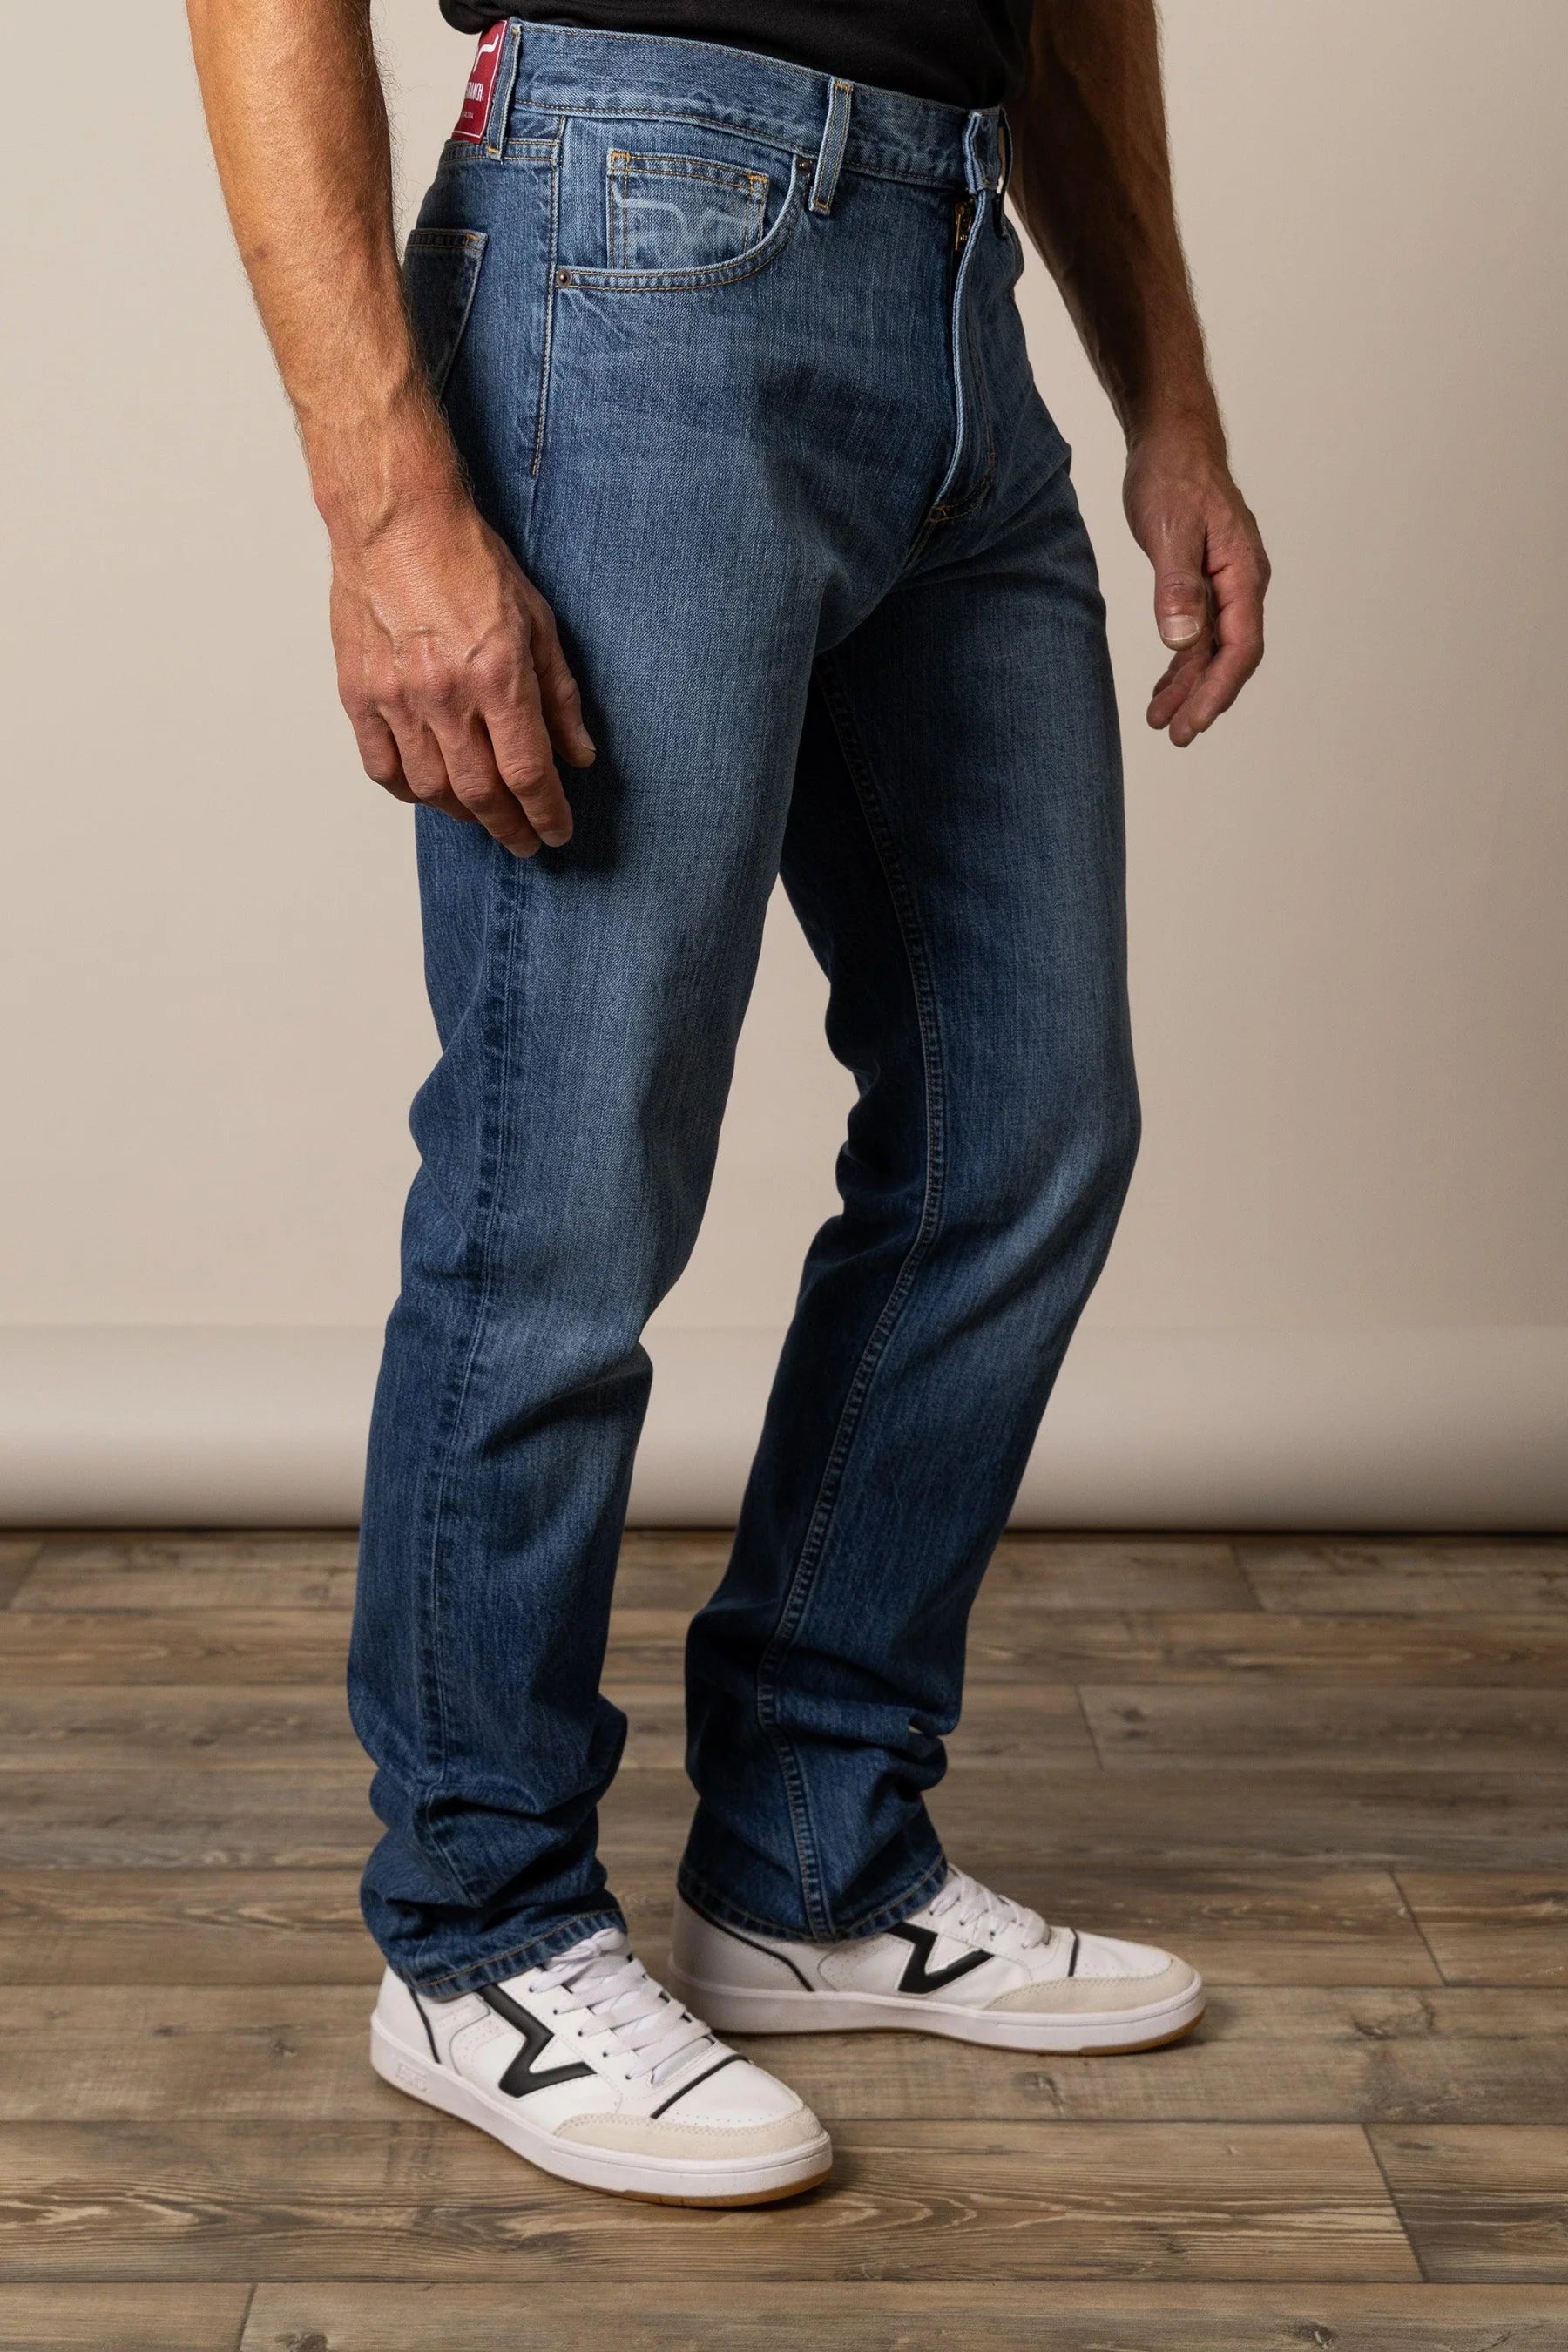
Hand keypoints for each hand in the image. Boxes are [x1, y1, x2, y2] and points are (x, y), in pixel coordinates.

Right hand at [329, 485, 594, 854]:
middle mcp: (445, 695)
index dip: (546, 813)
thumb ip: (560, 696)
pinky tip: (430, 790)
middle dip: (509, 827)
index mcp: (496, 676)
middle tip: (524, 841)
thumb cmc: (468, 561)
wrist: (395, 520)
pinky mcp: (358, 694)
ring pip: (431, 789)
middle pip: (480, 794)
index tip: (555, 832)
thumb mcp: (538, 622)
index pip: (527, 772)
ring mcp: (396, 698)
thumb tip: (579, 755)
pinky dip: (409, 791)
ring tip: (482, 814)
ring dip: (462, 814)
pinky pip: (382, 767)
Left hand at [1123, 420, 1269, 748]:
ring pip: (1212, 649)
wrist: (1173, 439)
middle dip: (1204, 699)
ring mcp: (1226, 584)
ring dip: (1189, 686)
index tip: (1195, 722)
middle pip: (1230, 656)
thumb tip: (1184, 640)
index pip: (1240, 648)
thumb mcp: (1170, 530)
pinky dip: (1183, 663)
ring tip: (1161, 721)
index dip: (1218, 690)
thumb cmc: (1173, 476)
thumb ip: (1177, 586)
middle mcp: (1242, 583)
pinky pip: (1200, 633)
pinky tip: (1165, 687)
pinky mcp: (1205, 580)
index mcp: (1243, 574)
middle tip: (1176, 736)